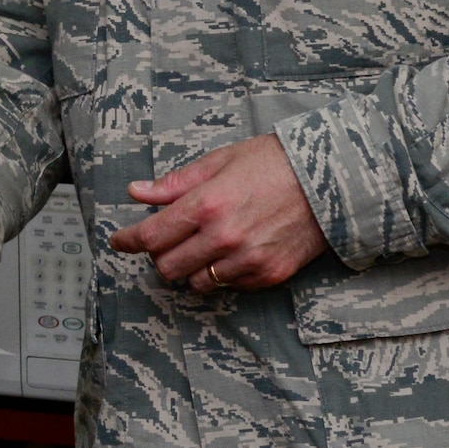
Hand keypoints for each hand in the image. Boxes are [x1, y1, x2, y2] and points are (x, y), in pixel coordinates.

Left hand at [108, 133, 327, 291]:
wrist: (329, 179)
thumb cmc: (272, 162)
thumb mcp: (219, 161)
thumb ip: (175, 183)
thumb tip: (137, 193)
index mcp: (206, 205)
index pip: (152, 236)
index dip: (128, 241)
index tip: (119, 241)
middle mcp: (223, 237)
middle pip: (168, 267)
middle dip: (160, 255)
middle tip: (167, 240)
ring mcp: (247, 260)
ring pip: (196, 282)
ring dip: (190, 268)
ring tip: (201, 246)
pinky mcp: (268, 274)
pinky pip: (229, 286)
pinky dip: (222, 273)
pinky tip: (232, 251)